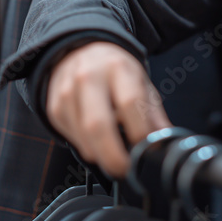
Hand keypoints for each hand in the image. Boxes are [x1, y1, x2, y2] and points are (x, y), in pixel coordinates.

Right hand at [45, 41, 171, 177]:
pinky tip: (95, 141)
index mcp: (118, 68)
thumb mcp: (140, 82)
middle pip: (97, 124)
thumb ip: (153, 113)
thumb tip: (167, 142)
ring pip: (82, 136)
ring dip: (99, 154)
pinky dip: (85, 146)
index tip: (146, 149)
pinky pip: (69, 137)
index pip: (129, 103)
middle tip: (124, 169)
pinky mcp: (54, 106)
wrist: (80, 50)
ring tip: (112, 156)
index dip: (139, 131)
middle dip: (112, 155)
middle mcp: (89, 77)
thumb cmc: (115, 71)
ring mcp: (67, 91)